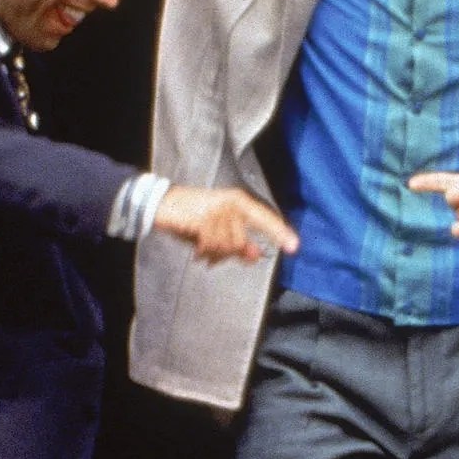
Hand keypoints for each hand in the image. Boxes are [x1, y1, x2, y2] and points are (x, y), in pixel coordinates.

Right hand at [153, 186, 298, 263]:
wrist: (163, 203)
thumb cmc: (192, 216)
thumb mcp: (217, 230)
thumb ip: (238, 242)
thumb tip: (257, 255)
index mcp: (239, 202)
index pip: (265, 218)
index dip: (280, 233)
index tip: (294, 247)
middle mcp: (232, 203)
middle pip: (241, 242)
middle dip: (227, 254)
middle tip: (213, 256)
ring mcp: (218, 210)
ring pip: (226, 246)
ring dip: (214, 254)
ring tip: (203, 252)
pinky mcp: (203, 219)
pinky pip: (211, 246)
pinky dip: (204, 253)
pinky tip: (198, 252)